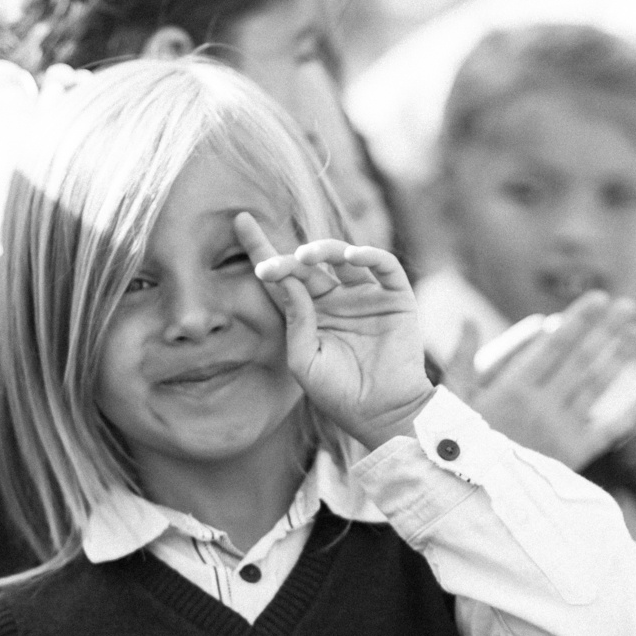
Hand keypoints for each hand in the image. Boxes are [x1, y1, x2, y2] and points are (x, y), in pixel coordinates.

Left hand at [238, 214, 431, 450]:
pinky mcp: (395, 297)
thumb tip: (287, 278)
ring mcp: (365, 295)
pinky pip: (383, 265)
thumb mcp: (304, 359)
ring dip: (324, 250)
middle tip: (270, 265)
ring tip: (307, 256)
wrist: (382, 414)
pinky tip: (351, 256)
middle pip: (307, 264)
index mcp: (310, 314)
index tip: (240, 222)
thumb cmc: (338, 394)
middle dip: (287, 259)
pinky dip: (369, 254)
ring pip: (342, 257)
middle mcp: (335, 299)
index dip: (261, 248)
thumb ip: (295, 319)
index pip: (282, 276)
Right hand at [447, 294, 635, 467]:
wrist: (467, 500)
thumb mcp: (450, 401)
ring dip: (620, 359)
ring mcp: (561, 431)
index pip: (555, 345)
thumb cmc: (455, 446)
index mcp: (513, 388)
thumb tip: (468, 321)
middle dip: (606, 331)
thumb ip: (461, 359)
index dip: (580, 320)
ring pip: (597, 387)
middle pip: (582, 360)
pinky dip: (632, 415)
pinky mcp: (573, 457)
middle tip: (628, 307)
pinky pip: (609, 433)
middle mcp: (542, 406)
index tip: (599, 299)